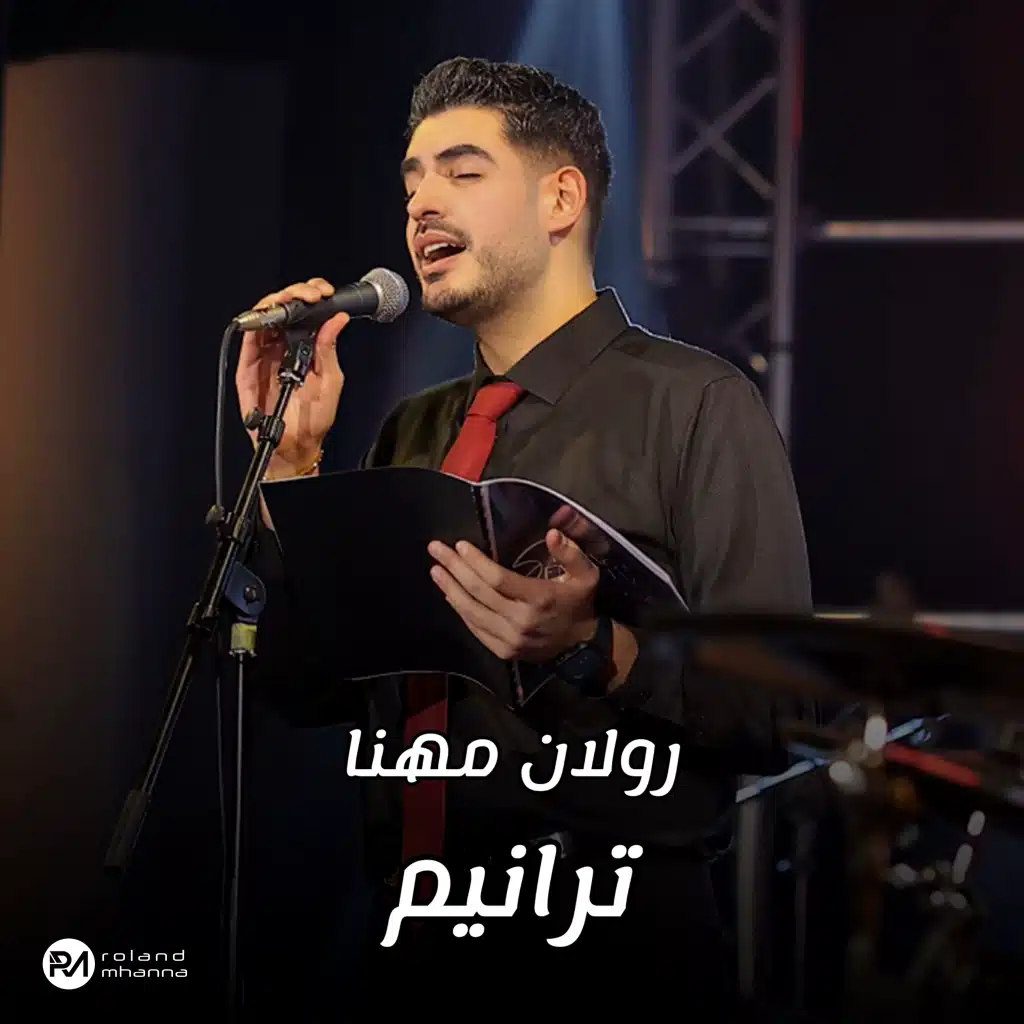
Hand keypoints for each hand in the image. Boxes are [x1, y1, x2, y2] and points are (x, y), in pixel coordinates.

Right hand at [235, 277, 348, 479]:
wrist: (296, 446)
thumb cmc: (313, 419)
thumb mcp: (330, 380)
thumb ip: (328, 349)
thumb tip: (337, 319)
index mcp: (304, 348)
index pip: (305, 312)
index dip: (313, 295)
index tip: (325, 293)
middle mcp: (283, 347)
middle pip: (283, 309)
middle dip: (297, 293)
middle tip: (311, 295)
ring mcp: (264, 355)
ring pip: (264, 318)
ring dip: (277, 303)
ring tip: (293, 300)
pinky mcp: (248, 367)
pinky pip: (248, 340)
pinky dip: (256, 323)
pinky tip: (269, 314)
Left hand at [428, 529, 599, 661]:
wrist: (581, 645)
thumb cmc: (579, 602)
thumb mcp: (586, 574)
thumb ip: (571, 553)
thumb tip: (552, 533)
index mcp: (540, 598)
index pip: (498, 578)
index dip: (476, 562)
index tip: (459, 545)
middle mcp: (521, 620)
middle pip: (479, 592)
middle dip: (454, 569)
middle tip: (436, 550)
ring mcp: (511, 639)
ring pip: (472, 612)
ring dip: (451, 589)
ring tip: (436, 571)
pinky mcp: (504, 651)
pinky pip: (476, 629)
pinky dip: (461, 610)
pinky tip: (450, 595)